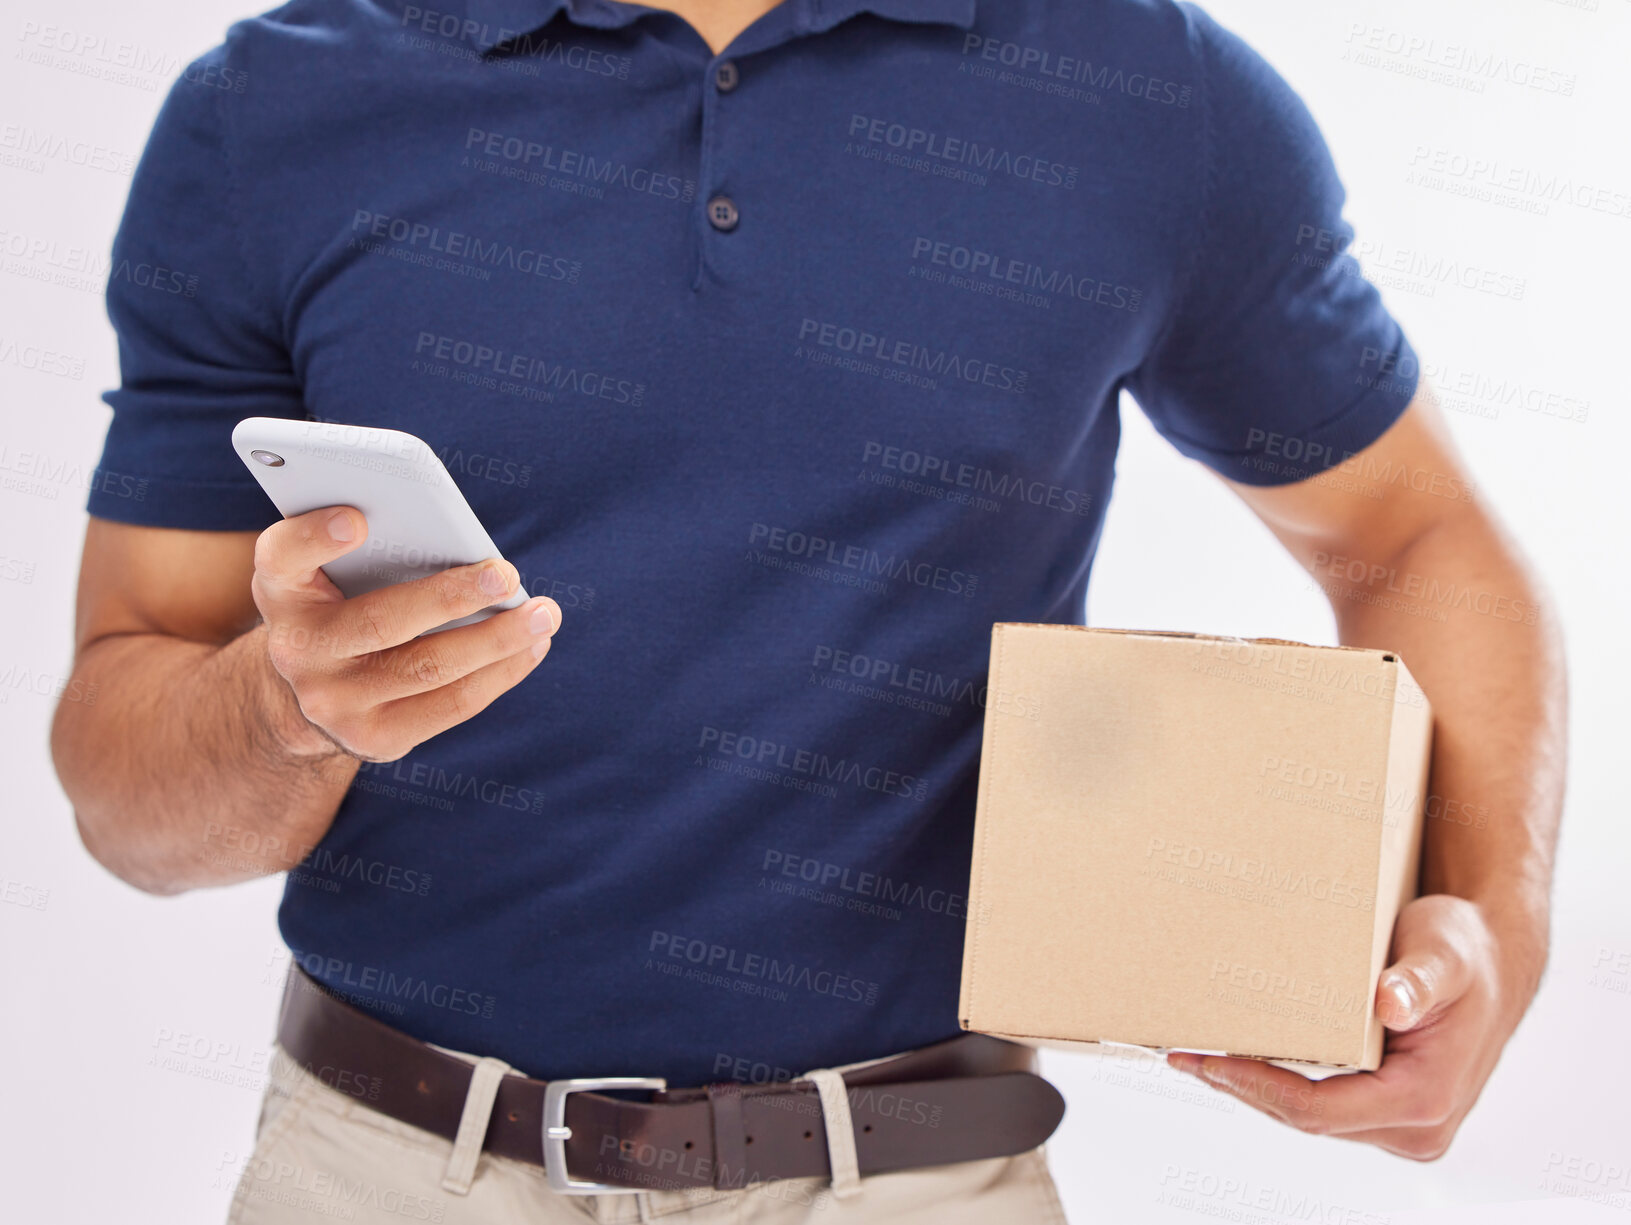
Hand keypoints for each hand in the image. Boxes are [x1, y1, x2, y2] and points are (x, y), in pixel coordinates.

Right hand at [252, 505, 559, 761]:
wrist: (308, 693)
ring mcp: (333, 704)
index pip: (283, 556)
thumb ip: (364, 542)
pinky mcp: (376, 739)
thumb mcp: (325, 568)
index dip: (314, 537)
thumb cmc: (337, 602)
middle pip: (381, 622)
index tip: (356, 518)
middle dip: (450, 597)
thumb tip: (452, 536)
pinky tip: (532, 647)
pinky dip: (501, 673)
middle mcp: (296, 650)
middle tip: (505, 574)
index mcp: (279, 588)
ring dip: (498, 639)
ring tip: (543, 613)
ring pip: (430, 668)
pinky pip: (452, 705)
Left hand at [1167, 894, 1527, 1159]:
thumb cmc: (1467, 951)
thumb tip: (1390, 1004)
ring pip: (1310, 1116)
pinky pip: (1322, 1105)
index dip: (1258, 1087)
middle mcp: (1417, 1127)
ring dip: (1253, 1087)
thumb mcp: (1445, 953)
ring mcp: (1403, 1125)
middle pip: (1306, 1119)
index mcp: (1425, 1099)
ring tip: (1197, 1055)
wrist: (1493, 958)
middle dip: (1241, 1087)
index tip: (1208, 1059)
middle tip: (1181, 1053)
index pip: (1320, 1111)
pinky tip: (1239, 1056)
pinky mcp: (1389, 1111)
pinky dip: (1278, 1082)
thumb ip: (1419, 979)